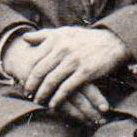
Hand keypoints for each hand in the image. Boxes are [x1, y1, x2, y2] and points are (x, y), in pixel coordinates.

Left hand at [11, 25, 126, 113]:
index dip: (28, 72)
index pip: (36, 59)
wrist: (113, 41)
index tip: (22, 81)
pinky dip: (58, 98)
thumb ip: (44, 35)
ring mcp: (74, 61)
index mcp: (56, 40)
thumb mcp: (65, 32)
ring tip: (38, 101)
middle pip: (40, 71)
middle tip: (27, 94)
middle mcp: (63, 49)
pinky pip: (67, 88)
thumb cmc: (86, 38)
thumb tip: (24, 38)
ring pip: (51, 81)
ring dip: (43, 93)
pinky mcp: (85, 72)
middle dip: (32, 85)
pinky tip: (53, 105)